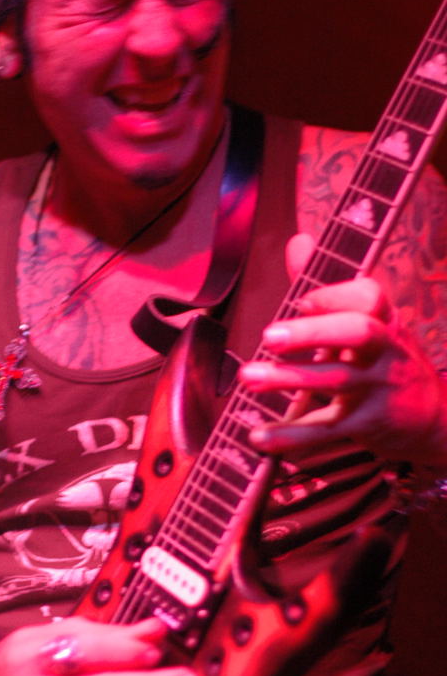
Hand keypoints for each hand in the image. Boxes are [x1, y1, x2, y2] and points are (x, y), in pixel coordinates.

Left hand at [239, 233, 446, 465]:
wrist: (436, 418)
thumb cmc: (383, 360)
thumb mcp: (366, 322)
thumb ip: (326, 285)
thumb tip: (298, 240)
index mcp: (384, 319)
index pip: (370, 297)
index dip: (334, 296)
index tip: (300, 301)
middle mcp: (387, 350)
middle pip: (359, 333)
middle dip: (313, 333)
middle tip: (268, 336)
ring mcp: (381, 389)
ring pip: (338, 381)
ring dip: (290, 379)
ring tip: (247, 376)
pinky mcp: (369, 425)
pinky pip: (328, 430)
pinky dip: (292, 435)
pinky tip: (258, 436)